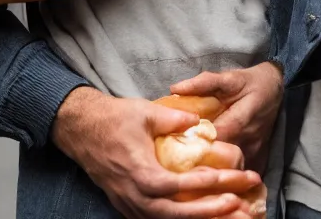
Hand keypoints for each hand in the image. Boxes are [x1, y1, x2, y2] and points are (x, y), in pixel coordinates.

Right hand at [51, 87, 260, 218]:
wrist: (83, 130)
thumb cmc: (114, 119)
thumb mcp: (146, 112)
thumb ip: (174, 117)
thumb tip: (199, 121)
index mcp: (139, 173)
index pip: (174, 186)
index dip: (200, 185)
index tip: (226, 181)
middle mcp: (135, 196)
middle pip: (175, 214)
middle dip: (208, 210)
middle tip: (237, 203)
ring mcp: (130, 205)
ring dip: (197, 217)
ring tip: (227, 212)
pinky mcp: (129, 206)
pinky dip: (180, 218)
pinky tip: (201, 214)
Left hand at [170, 62, 283, 172]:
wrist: (277, 88)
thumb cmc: (250, 82)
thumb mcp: (229, 77)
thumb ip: (204, 82)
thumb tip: (174, 88)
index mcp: (240, 119)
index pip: (216, 138)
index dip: (196, 144)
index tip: (175, 148)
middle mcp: (249, 139)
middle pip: (222, 159)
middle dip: (201, 162)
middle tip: (178, 164)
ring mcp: (255, 151)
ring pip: (232, 169)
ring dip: (214, 171)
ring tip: (191, 173)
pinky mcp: (259, 158)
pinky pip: (241, 172)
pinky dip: (227, 175)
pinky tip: (212, 177)